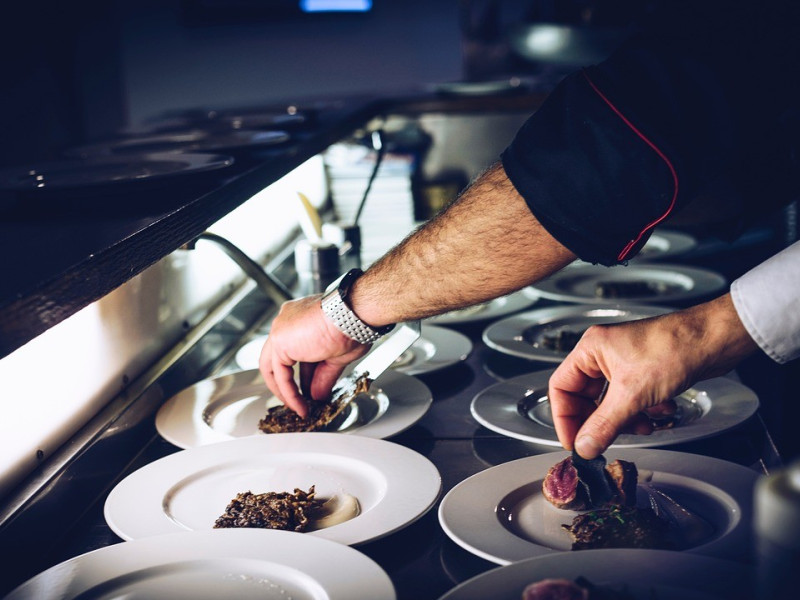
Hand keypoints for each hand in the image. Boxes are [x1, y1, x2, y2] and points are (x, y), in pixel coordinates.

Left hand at [258, 295, 369, 416]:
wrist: (352, 316)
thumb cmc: (353, 324)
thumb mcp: (337, 356)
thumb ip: (323, 376)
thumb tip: (318, 394)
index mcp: (301, 318)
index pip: (296, 351)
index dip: (304, 374)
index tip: (310, 389)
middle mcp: (287, 321)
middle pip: (280, 359)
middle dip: (288, 383)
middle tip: (299, 401)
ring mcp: (281, 330)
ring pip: (274, 367)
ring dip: (286, 391)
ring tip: (300, 408)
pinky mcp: (279, 342)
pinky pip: (280, 375)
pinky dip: (289, 393)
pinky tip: (300, 405)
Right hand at [548, 293, 757, 458]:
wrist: (714, 339)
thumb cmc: (674, 348)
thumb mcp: (632, 394)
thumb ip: (604, 424)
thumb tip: (584, 446)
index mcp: (590, 349)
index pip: (561, 387)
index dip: (564, 417)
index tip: (574, 442)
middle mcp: (603, 354)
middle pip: (585, 397)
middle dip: (600, 421)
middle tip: (605, 441)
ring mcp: (624, 363)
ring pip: (610, 402)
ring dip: (624, 419)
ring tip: (642, 425)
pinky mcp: (644, 372)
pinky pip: (631, 400)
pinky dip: (642, 412)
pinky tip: (659, 413)